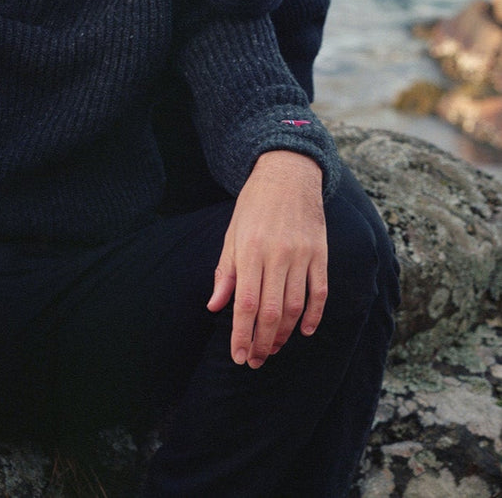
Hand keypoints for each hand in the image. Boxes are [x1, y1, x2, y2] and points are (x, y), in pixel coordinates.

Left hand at [207, 151, 327, 368]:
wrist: (288, 174)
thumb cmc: (254, 205)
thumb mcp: (232, 233)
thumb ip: (225, 271)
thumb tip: (215, 306)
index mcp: (250, 249)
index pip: (245, 303)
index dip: (241, 334)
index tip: (238, 356)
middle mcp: (277, 254)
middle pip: (271, 311)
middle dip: (261, 342)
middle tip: (254, 360)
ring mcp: (302, 254)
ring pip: (296, 307)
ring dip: (284, 334)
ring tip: (272, 348)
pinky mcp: (321, 254)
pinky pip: (320, 292)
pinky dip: (314, 316)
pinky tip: (305, 332)